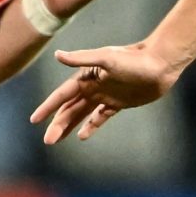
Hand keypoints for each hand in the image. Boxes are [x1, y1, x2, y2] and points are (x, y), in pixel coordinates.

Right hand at [30, 39, 180, 142]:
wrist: (160, 63)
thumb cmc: (134, 59)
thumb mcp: (106, 58)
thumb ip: (81, 58)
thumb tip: (57, 55)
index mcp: (87, 77)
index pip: (62, 95)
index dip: (48, 107)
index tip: (34, 120)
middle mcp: (94, 86)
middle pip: (70, 108)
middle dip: (58, 123)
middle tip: (48, 141)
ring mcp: (106, 95)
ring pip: (82, 114)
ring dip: (69, 125)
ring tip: (57, 139)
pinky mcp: (119, 103)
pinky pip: (100, 117)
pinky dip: (91, 126)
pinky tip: (82, 136)